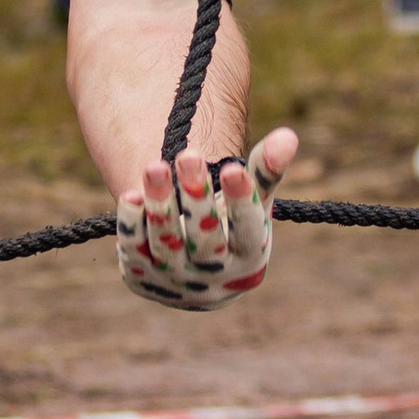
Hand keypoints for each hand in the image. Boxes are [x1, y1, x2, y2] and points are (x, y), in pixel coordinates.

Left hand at [116, 132, 299, 308]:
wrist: (199, 275)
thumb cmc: (232, 229)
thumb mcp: (253, 204)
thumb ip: (266, 171)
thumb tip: (287, 136)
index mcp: (249, 259)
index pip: (248, 231)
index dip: (241, 201)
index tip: (233, 168)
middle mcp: (215, 277)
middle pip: (205, 240)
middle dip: (196, 198)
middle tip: (188, 156)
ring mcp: (177, 281)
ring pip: (168, 244)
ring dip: (161, 206)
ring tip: (155, 167)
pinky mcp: (144, 280)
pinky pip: (135, 251)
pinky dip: (132, 224)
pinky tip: (131, 195)